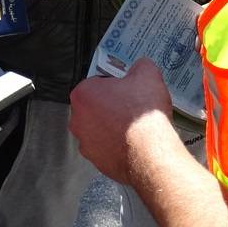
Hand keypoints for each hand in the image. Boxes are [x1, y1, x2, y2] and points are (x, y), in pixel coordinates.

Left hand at [68, 59, 179, 185]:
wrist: (150, 153)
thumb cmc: (143, 115)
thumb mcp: (148, 75)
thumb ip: (140, 66)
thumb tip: (141, 66)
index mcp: (83, 94)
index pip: (97, 83)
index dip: (115, 85)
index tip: (128, 90)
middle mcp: (77, 119)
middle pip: (95, 106)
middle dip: (111, 106)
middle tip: (132, 107)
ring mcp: (85, 142)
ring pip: (99, 128)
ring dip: (113, 126)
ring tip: (135, 127)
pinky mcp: (96, 160)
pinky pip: (106, 148)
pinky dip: (117, 145)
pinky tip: (133, 143)